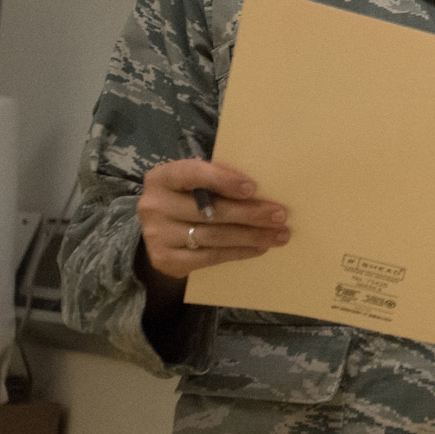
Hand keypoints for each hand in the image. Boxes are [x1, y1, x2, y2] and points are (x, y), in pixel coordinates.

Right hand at [135, 158, 289, 281]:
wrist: (161, 231)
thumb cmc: (189, 198)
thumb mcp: (196, 182)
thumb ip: (218, 179)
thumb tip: (264, 188)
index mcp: (162, 178)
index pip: (192, 174)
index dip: (223, 180)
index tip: (252, 188)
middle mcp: (154, 205)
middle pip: (210, 211)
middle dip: (250, 213)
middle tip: (280, 215)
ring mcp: (157, 235)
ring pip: (214, 236)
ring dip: (252, 236)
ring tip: (279, 235)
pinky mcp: (165, 259)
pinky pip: (210, 256)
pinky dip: (238, 252)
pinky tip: (259, 248)